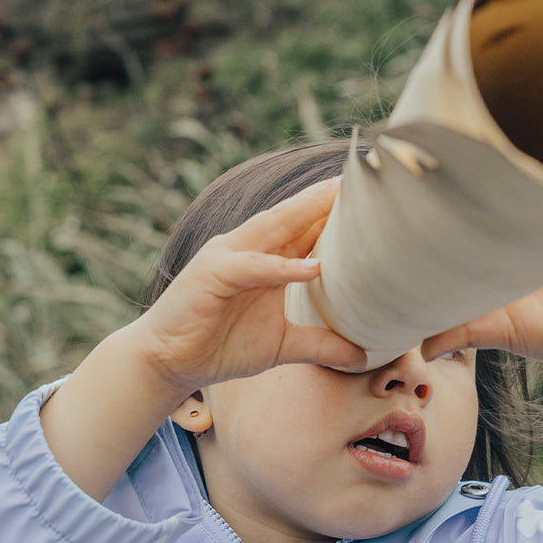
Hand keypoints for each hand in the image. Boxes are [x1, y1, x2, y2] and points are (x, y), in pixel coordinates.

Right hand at [138, 177, 367, 395]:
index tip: (371, 199)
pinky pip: (253, 267)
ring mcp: (228, 257)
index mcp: (265, 259)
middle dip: (326, 197)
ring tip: (340, 198)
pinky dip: (282, 267)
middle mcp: (248, 248)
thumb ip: (320, 345)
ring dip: (306, 212)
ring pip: (272, 228)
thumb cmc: (221, 346)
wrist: (171, 362)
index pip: (304, 228)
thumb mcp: (282, 346)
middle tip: (362, 179)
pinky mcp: (213, 274)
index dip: (333, 212)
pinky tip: (313, 267)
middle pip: (293, 216)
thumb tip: (362, 357)